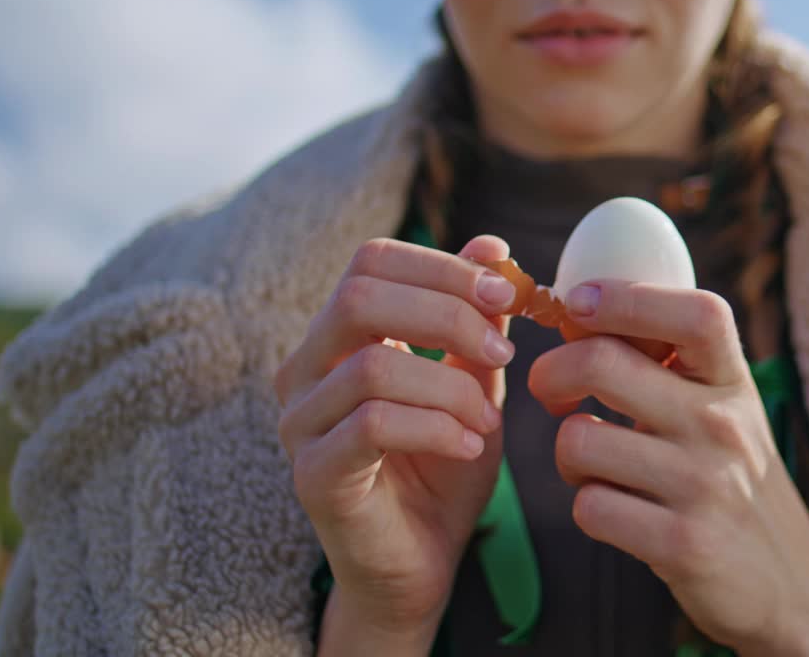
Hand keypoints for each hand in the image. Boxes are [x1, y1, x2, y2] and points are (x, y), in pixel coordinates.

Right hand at [274, 235, 516, 636]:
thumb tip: (493, 245)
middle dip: (447, 313)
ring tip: (488, 420)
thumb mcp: (472, 383)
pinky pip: (372, 425)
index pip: (372, 261)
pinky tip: (470, 444)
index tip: (509, 294)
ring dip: (450, 386)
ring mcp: (299, 423)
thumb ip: (475, 320)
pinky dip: (436, 427)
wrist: (423, 563)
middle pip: (361, 296)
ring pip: (372, 365)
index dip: (444, 266)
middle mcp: (303, 371)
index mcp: (338, 337)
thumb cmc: (444, 469)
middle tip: (504, 351)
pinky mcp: (312, 475)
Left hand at [528, 280, 808, 655]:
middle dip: (551, 373)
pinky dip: (588, 508)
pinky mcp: (683, 543)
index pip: (693, 312)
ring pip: (578, 441)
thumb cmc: (735, 486)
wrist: (792, 589)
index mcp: (733, 382)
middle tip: (551, 393)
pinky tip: (616, 512)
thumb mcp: (723, 414)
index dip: (622, 295)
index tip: (578, 304)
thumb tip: (583, 313)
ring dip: (568, 457)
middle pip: (601, 363)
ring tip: (595, 469)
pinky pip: (589, 507)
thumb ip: (670, 368)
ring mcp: (704, 485)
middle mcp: (722, 425)